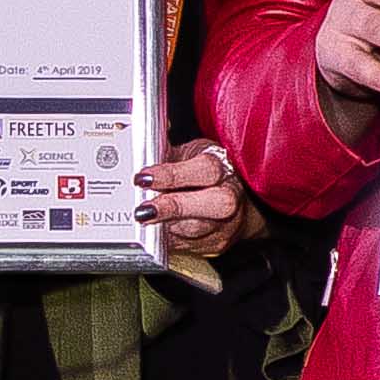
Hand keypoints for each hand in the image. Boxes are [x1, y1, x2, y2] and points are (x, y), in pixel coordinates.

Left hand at [137, 139, 251, 264]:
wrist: (238, 203)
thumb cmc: (207, 175)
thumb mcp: (190, 155)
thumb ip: (166, 150)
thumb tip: (142, 132)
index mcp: (222, 169)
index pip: (204, 170)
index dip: (172, 174)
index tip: (143, 178)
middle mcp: (229, 197)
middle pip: (210, 205)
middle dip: (172, 207)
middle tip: (142, 210)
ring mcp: (224, 225)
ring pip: (195, 231)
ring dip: (163, 226)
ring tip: (142, 220)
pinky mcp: (214, 245)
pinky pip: (186, 246)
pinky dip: (165, 238)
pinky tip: (152, 231)